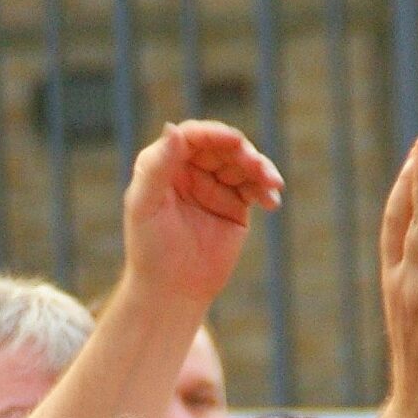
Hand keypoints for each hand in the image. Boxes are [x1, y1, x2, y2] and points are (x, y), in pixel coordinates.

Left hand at [120, 121, 282, 305]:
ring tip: (272, 185)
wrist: (171, 290)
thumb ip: (157, 166)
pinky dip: (266, 191)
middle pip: (223, 148)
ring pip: (243, 165)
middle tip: (257, 167)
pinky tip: (272, 202)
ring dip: (261, 170)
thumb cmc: (150, 248)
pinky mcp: (235, 206)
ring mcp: (215, 186)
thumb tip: (173, 128)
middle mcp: (190, 169)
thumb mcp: (145, 204)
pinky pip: (255, 189)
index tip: (236, 142)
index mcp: (165, 163)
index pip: (193, 137)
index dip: (215, 135)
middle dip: (244, 153)